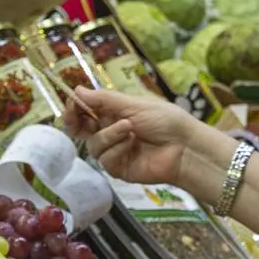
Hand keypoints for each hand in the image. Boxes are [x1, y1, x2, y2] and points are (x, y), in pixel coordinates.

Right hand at [63, 88, 224, 188]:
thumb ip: (104, 100)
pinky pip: (106, 160)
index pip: (86, 110)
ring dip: (109, 135)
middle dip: (76, 123)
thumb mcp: (134, 104)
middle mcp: (111, 132)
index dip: (75, 107)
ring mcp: (115, 151)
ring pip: (93, 145)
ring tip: (130, 128)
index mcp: (115, 113)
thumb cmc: (166, 121)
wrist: (186, 147)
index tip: (72, 103)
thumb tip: (76, 90)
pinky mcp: (119, 169)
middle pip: (81, 130)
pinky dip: (117, 149)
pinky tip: (133, 144)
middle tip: (75, 118)